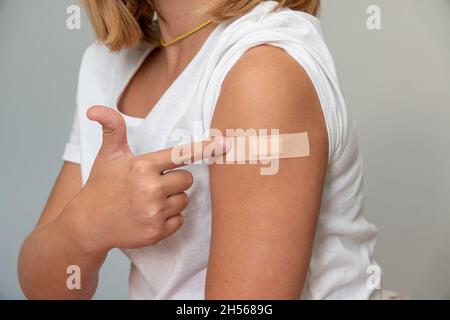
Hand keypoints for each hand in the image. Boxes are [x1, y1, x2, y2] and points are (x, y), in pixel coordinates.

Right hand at [67, 106, 228, 253]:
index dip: (205, 148)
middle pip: (187, 179)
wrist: (88, 224)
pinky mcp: (157, 232)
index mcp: (142, 166)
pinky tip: (150, 215)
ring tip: (149, 200)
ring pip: (185, 200)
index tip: (225, 143)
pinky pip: (180, 220)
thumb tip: (94, 108)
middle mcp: (150, 189)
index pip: (181, 154)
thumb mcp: (107, 155)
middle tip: (153, 184)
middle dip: (175, 180)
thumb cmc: (101, 186)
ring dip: (173, 199)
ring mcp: (154, 212)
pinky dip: (170, 218)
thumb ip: (112, 129)